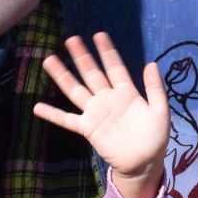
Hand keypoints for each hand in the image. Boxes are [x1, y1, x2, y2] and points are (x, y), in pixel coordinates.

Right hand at [34, 32, 168, 197]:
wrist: (144, 163)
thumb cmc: (155, 138)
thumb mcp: (160, 111)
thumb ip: (154, 88)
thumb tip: (151, 63)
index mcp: (126, 93)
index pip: (114, 67)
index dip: (107, 52)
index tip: (99, 35)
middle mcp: (108, 99)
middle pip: (92, 73)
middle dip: (82, 57)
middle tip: (71, 39)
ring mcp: (96, 113)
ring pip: (76, 90)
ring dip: (63, 76)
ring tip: (50, 60)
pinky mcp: (88, 128)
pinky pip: (67, 120)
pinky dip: (53, 114)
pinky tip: (38, 107)